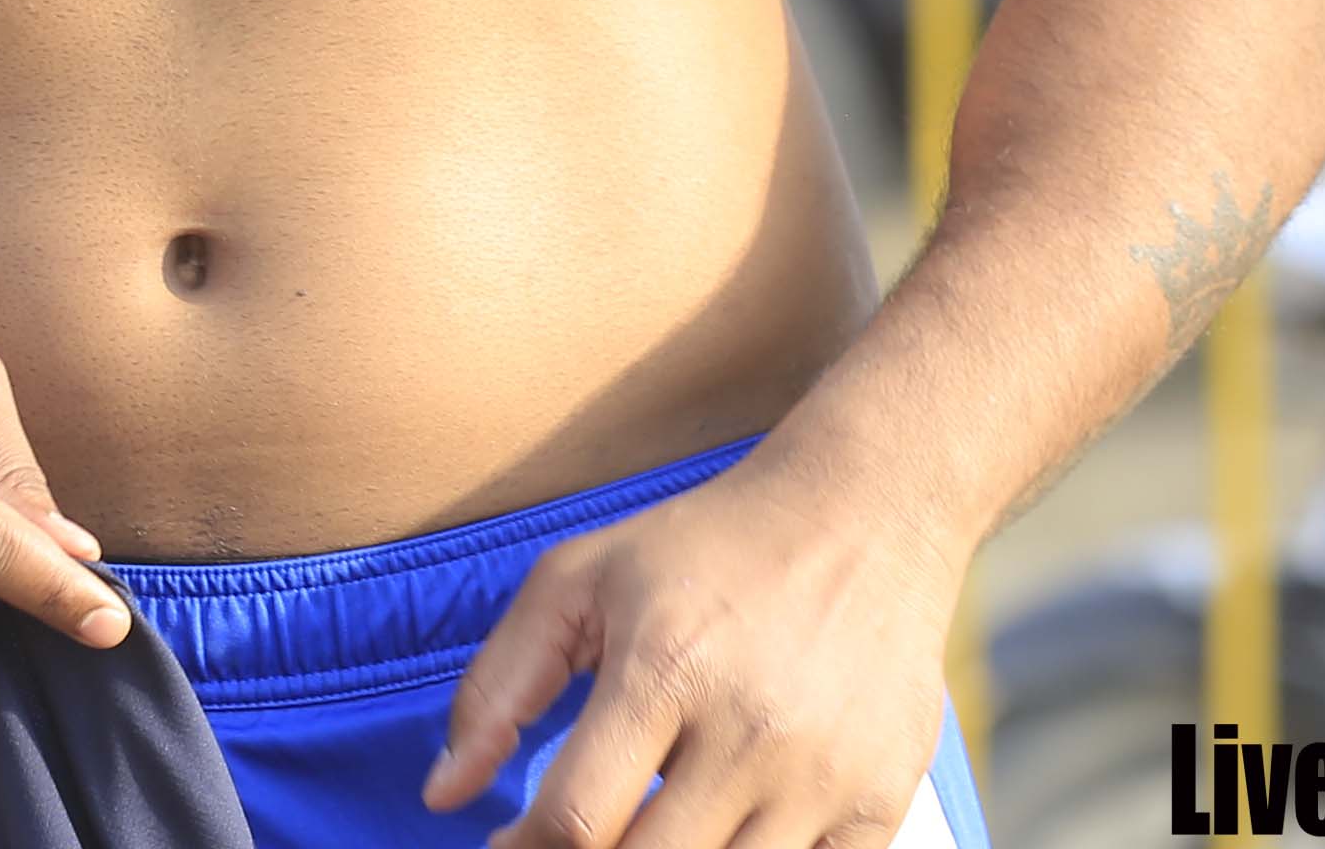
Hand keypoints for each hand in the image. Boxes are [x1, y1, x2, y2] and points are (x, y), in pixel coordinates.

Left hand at [426, 449, 966, 848]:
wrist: (868, 510)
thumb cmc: (710, 545)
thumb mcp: (582, 579)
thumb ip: (499, 685)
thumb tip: (442, 793)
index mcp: (667, 667)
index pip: (576, 821)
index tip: (507, 848)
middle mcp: (750, 730)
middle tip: (579, 836)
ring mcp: (824, 775)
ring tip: (647, 826)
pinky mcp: (881, 801)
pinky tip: (722, 835)